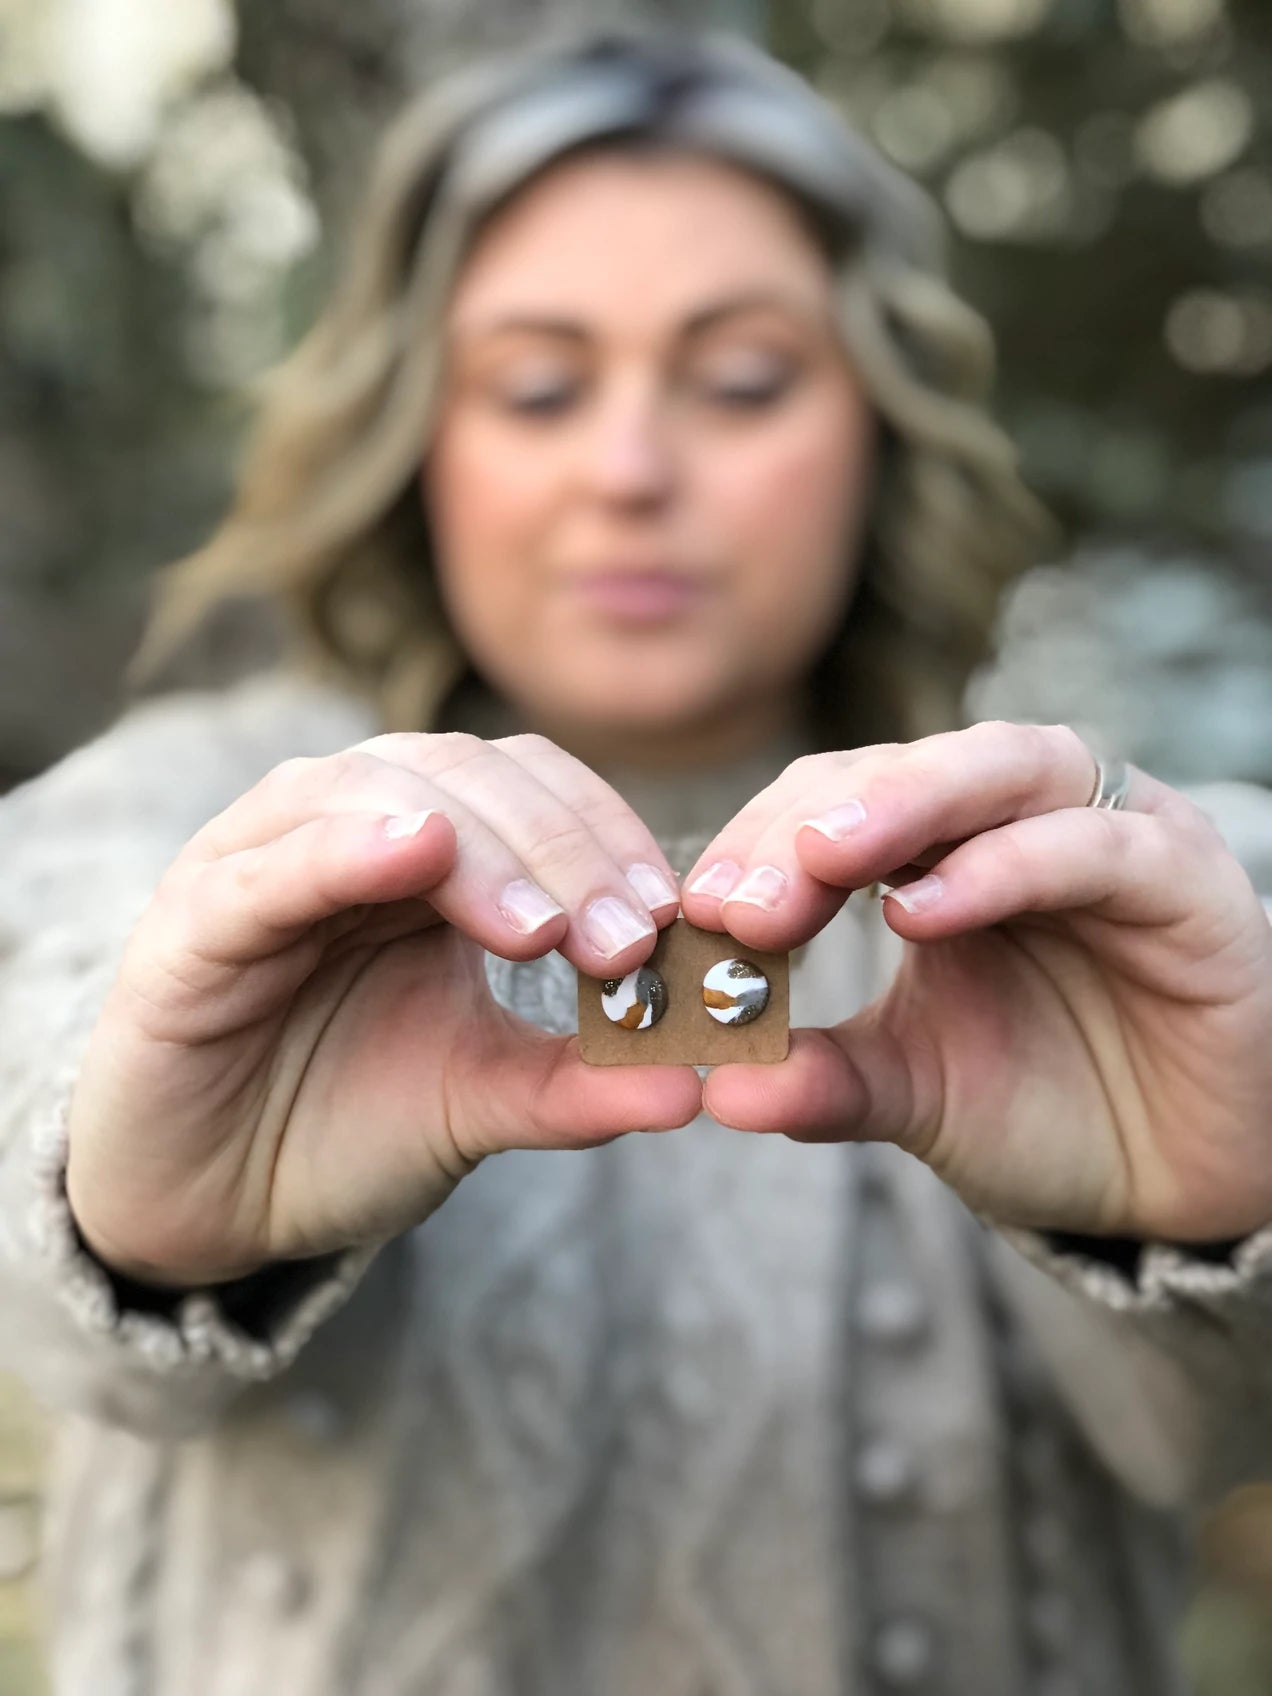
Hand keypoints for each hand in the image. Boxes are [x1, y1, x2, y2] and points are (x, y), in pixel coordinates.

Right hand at [66, 732, 698, 1286]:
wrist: (208, 1201)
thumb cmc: (341, 1124)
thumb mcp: (478, 1100)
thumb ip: (574, 1084)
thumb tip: (696, 1086)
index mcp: (431, 853)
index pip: (534, 788)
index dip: (608, 835)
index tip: (673, 919)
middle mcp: (351, 827)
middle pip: (472, 776)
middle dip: (562, 853)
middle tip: (625, 940)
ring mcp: (266, 859)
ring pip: (380, 793)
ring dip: (479, 849)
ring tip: (542, 926)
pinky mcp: (193, 919)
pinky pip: (269, 866)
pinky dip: (341, 850)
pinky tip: (413, 857)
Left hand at [681, 722, 1271, 1241]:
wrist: (1183, 1176)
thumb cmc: (1049, 1107)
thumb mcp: (914, 1091)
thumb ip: (822, 1078)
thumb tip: (715, 1092)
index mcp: (944, 849)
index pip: (835, 804)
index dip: (760, 844)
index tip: (697, 912)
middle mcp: (1020, 818)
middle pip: (901, 769)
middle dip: (808, 824)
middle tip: (733, 898)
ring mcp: (1106, 833)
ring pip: (1000, 768)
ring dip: (901, 807)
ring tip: (817, 861)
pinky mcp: (1183, 877)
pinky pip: (1092, 847)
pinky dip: (1004, 866)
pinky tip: (924, 911)